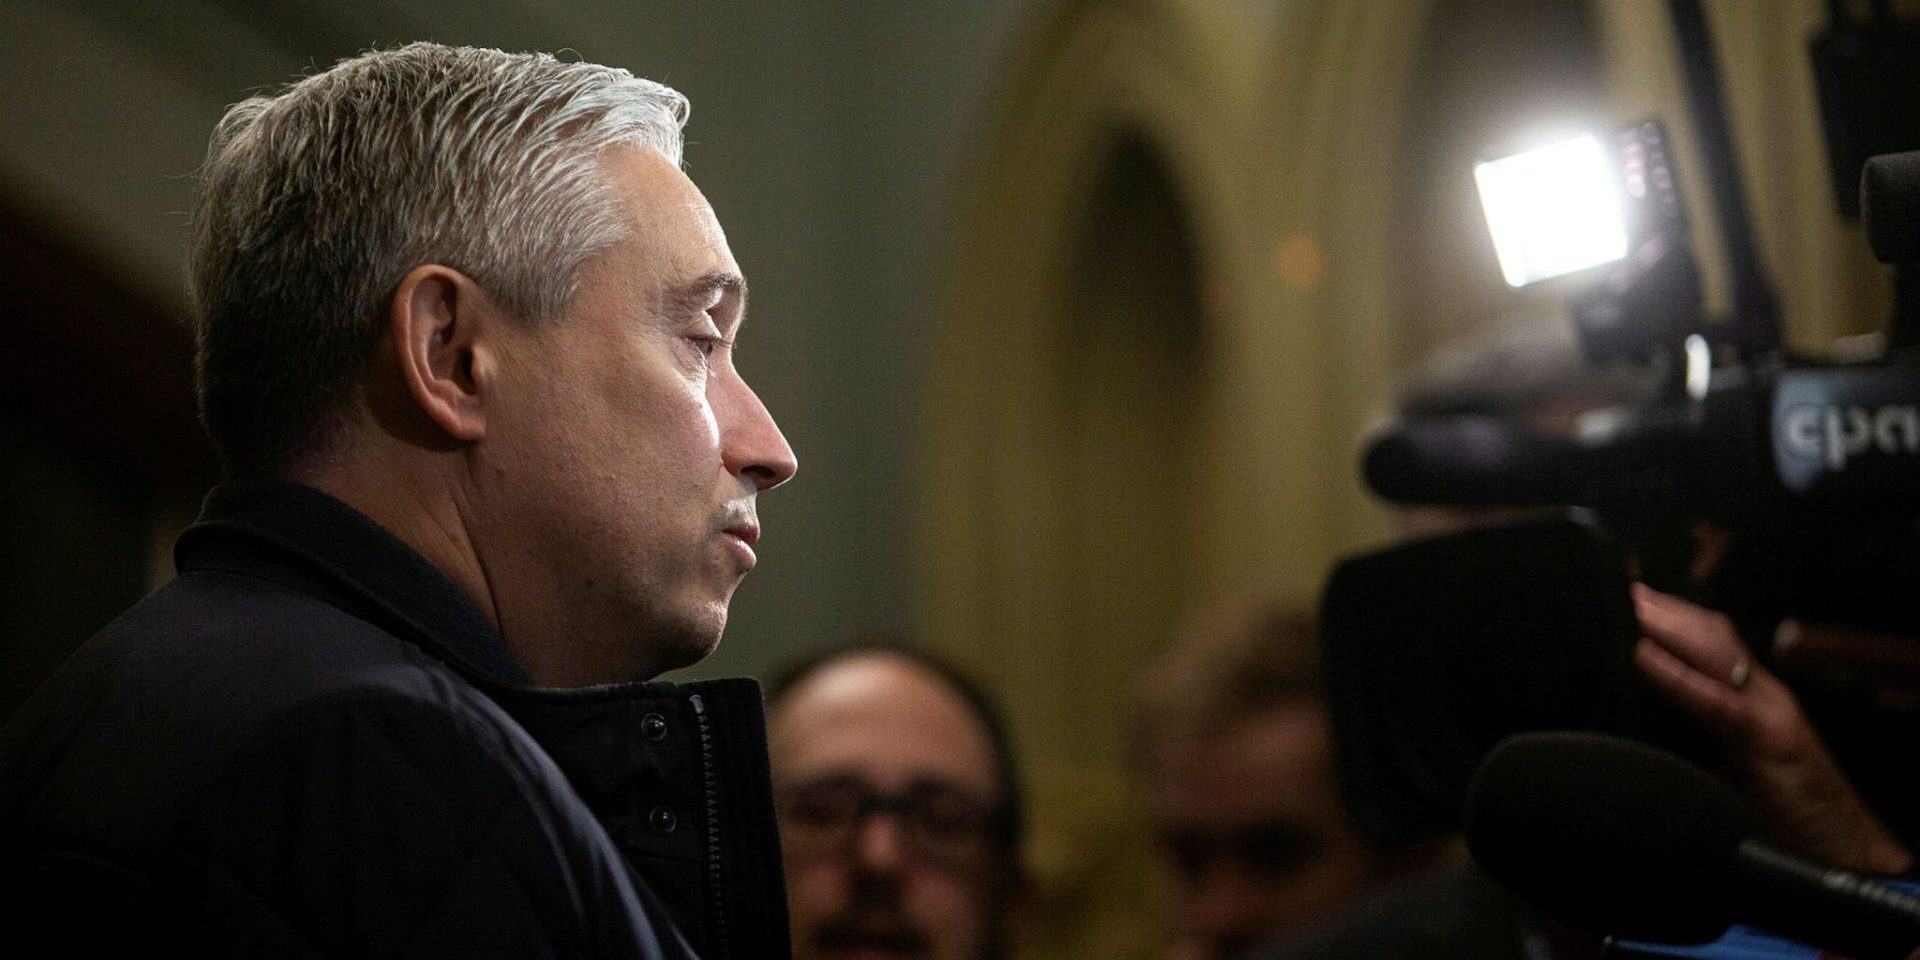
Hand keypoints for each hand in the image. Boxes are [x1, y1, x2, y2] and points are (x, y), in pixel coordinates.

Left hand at [1631, 584, 1911, 874]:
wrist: (1841, 849)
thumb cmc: (1787, 814)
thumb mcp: (1736, 770)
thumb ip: (1705, 743)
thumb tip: (1652, 734)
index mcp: (1755, 702)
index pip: (1715, 645)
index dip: (1677, 620)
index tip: (1635, 601)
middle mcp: (1765, 697)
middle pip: (1714, 638)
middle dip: (1670, 612)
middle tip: (1626, 591)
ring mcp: (1771, 714)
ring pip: (1716, 656)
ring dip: (1671, 630)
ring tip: (1633, 610)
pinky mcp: (1770, 741)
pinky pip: (1716, 701)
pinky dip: (1677, 676)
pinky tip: (1645, 658)